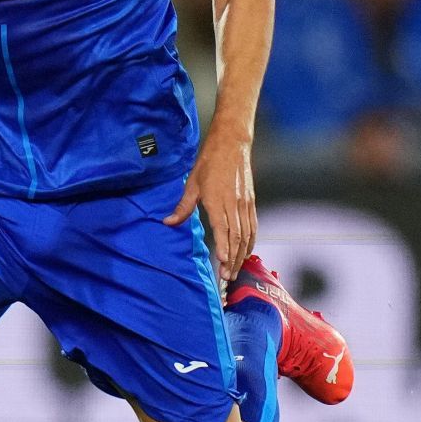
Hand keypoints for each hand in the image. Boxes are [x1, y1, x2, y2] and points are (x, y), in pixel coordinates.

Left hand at [162, 129, 255, 288]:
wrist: (232, 144)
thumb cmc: (209, 162)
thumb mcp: (191, 184)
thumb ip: (182, 207)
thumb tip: (167, 222)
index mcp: (218, 200)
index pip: (223, 229)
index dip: (224, 247)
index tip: (222, 263)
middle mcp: (234, 204)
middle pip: (237, 237)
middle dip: (233, 259)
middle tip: (228, 277)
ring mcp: (245, 204)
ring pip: (247, 234)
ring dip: (242, 254)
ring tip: (236, 270)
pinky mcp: (251, 202)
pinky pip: (252, 226)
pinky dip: (250, 241)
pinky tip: (246, 252)